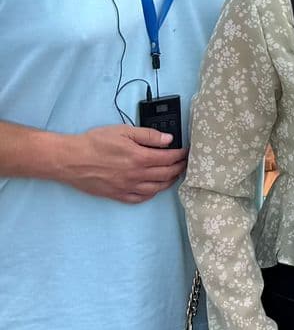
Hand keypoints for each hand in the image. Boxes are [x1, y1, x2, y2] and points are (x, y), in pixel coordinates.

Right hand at [56, 125, 186, 203]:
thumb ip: (148, 135)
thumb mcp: (123, 131)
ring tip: (173, 175)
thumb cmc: (94, 143)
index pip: (170, 159)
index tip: (186, 152)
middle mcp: (136, 175)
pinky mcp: (116, 195)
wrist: (70, 159)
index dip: (182, 155)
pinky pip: (139, 199)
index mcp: (139, 157)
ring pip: (156, 189)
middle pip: (167, 174)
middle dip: (179, 168)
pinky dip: (150, 195)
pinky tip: (153, 189)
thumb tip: (168, 140)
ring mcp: (127, 187)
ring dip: (168, 182)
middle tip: (185, 163)